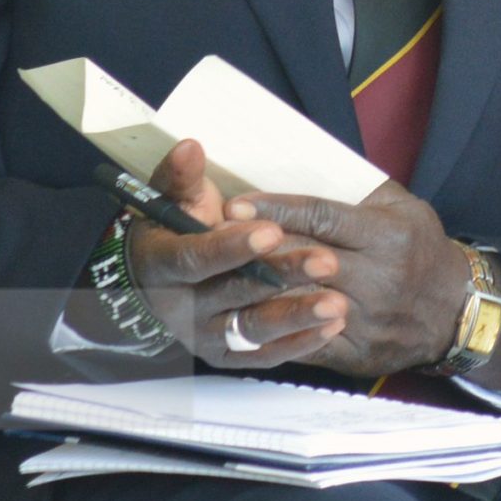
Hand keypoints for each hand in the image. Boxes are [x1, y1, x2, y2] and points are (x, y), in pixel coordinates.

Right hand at [123, 139, 347, 368]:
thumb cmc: (177, 228)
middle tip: (328, 262)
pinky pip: (265, 355)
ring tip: (339, 305)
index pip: (195, 259)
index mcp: (162, 265)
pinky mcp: (227, 355)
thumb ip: (182, 177)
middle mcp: (180, 307)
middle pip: (234, 293)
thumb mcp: (173, 200)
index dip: (231, 246)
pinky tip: (334, 326)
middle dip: (281, 276)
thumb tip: (191, 146)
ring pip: (252, 329)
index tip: (272, 231)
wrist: (163, 282)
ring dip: (297, 316)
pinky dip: (299, 343)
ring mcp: (204, 335)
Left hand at [226, 181, 485, 379]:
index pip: (323, 218)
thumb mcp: (405, 209)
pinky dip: (274, 330)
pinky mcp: (356, 352)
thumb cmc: (422, 250)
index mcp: (388, 236)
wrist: (455, 311)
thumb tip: (309, 168)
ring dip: (255, 290)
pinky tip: (242, 316)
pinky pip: (306, 342)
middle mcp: (378, 277)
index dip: (277, 210)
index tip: (236, 203)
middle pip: (304, 260)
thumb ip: (360, 193)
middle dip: (255, 247)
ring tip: (216, 275)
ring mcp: (366, 319)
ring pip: (299, 303)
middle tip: (211, 235)